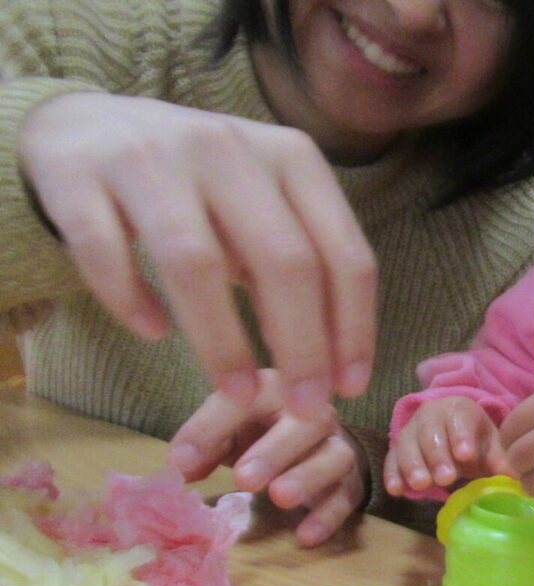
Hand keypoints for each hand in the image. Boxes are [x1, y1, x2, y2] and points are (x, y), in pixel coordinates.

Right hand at [18, 92, 376, 418]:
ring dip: (222, 341)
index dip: (353, 327)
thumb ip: (299, 271)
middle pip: (282, 260)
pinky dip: (130, 298)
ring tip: (235, 395)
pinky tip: (152, 331)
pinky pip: (105, 250)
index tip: (349, 388)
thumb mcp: (264, 212)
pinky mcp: (77, 174)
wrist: (89, 124)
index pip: (342, 252)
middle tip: (304, 409)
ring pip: (194, 261)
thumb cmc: (200, 189)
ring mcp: (149, 155)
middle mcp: (227, 148)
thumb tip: (332, 369)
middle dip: (301, 347)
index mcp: (290, 157)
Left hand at [168, 370, 366, 546]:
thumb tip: (180, 466)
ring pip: (336, 457)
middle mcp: (314, 412)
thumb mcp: (227, 431)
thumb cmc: (261, 433)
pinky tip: (305, 536)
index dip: (215, 426)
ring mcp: (338, 446)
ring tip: (280, 499)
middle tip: (245, 479)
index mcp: (275, 390)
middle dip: (276, 451)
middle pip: (307, 423)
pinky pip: (346, 496)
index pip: (247, 398)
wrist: (316, 444)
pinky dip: (328, 516)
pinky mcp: (351, 481)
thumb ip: (204, 444)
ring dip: (309, 477)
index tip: (184, 460)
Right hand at [384, 397, 507, 495]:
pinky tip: (397, 490)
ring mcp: (410, 431)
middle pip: (430, 432)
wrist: (453, 437)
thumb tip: (514, 477)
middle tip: (445, 478)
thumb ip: (500, 460)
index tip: (466, 455)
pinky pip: (391, 459)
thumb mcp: (490, 446)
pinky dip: (392, 474)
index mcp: (458, 409)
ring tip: (422, 485)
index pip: (459, 419)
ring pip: (407, 444)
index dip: (461, 436)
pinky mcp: (396, 449)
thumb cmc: (474, 441)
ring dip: (413, 465)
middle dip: (437, 456)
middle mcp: (430, 414)